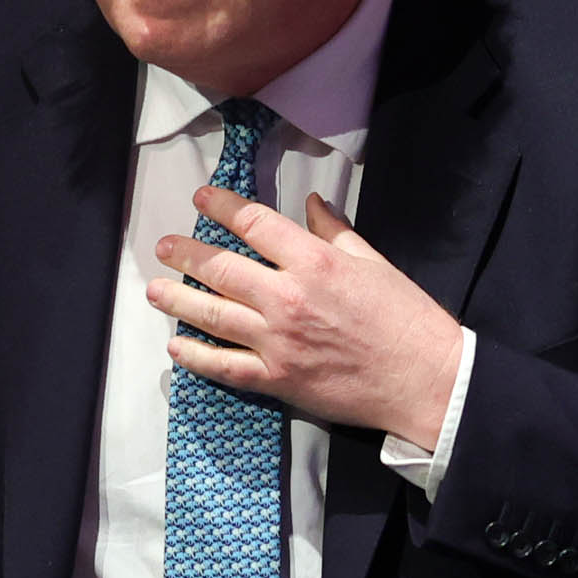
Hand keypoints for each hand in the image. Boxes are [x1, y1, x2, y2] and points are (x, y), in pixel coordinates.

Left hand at [149, 187, 462, 450]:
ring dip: (177, 300)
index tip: (202, 198)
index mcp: (314, 262)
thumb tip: (312, 203)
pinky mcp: (278, 379)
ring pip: (212, 315)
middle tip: (164, 246)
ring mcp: (278, 341)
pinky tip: (177, 347)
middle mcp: (288, 297)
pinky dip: (196, 357)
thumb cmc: (405, 319)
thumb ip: (335, 231)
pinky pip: (225, 367)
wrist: (424, 379)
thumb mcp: (373, 262)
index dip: (222, 207)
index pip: (254, 224)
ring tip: (153, 290)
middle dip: (185, 253)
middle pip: (221, 268)